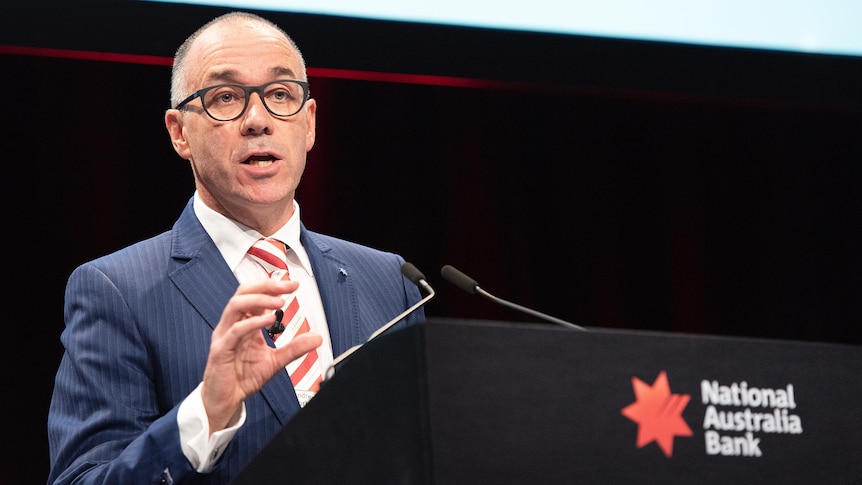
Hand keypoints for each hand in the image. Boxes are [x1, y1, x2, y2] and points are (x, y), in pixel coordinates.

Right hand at [200, 278, 321, 432]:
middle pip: (244, 293)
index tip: (293, 285)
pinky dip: (252, 323)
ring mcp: (224, 336)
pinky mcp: (221, 350)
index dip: (274, 287)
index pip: (257, 296)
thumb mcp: (276, 361)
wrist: (225, 400)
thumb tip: (316, 337)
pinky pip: (234, 331)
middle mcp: (233, 325)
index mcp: (244, 324)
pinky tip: (268, 320)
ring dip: (259, 300)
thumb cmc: (242, 378)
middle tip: (287, 286)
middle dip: (267, 286)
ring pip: (236, 306)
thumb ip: (295, 348)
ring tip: (280, 301)